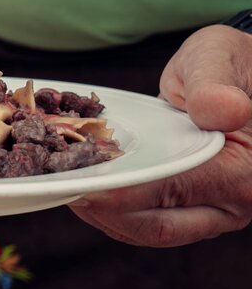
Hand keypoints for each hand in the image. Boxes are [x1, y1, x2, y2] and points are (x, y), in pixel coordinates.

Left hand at [69, 24, 251, 246]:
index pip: (171, 190)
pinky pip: (145, 218)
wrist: (239, 76)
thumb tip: (220, 109)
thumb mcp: (218, 58)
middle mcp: (229, 202)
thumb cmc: (229, 65)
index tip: (79, 185)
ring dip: (99, 213)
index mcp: (242, 170)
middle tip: (55, 186)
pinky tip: (80, 184)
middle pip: (154, 226)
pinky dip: (110, 208)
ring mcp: (210, 211)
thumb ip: (213, 84)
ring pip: (145, 229)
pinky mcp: (190, 207)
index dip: (121, 193)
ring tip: (60, 185)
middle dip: (98, 210)